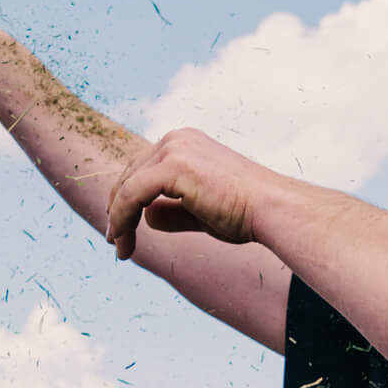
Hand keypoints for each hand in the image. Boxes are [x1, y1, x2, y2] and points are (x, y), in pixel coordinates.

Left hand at [105, 128, 274, 261]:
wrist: (271, 210)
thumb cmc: (245, 214)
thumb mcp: (200, 211)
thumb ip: (172, 210)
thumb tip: (146, 217)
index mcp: (185, 144)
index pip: (141, 171)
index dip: (125, 202)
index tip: (120, 233)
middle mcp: (177, 139)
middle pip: (129, 176)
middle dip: (117, 211)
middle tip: (116, 244)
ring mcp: (175, 148)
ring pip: (127, 186)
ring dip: (118, 219)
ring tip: (120, 248)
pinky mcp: (173, 165)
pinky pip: (132, 194)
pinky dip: (122, 218)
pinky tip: (123, 239)